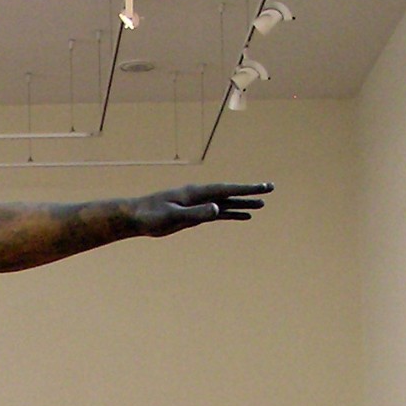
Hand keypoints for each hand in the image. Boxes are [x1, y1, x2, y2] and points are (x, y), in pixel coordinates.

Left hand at [133, 182, 273, 234]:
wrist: (135, 217)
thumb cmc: (151, 216)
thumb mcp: (173, 216)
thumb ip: (196, 213)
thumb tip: (218, 209)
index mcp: (196, 193)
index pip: (226, 189)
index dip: (246, 188)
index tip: (263, 187)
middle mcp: (199, 196)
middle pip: (230, 193)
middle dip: (250, 192)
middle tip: (270, 189)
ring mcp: (197, 204)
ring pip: (226, 203)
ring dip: (243, 203)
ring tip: (262, 205)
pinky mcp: (194, 214)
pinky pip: (217, 213)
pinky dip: (231, 214)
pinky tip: (243, 216)